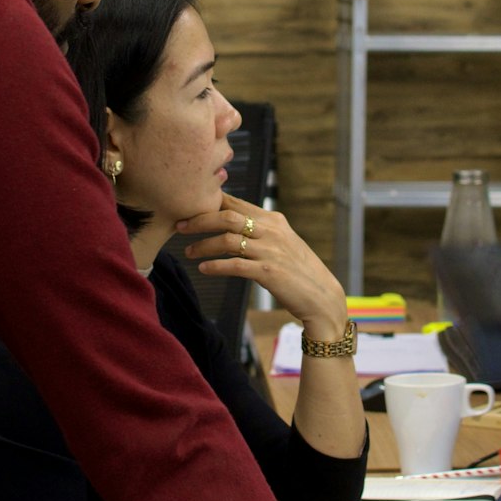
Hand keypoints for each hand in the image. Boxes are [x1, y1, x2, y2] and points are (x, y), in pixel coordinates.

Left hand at [176, 193, 346, 337]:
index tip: (188, 207)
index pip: (235, 203)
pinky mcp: (269, 272)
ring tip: (188, 253)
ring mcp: (271, 251)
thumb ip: (259, 229)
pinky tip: (203, 269)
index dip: (209, 203)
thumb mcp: (281, 241)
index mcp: (273, 220)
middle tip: (180, 226)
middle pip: (227, 216)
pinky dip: (215, 266)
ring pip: (227, 240)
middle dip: (199, 220)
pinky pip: (234, 265)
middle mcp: (272, 231)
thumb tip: (228, 218)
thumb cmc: (297, 270)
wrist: (321, 297)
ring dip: (203, 245)